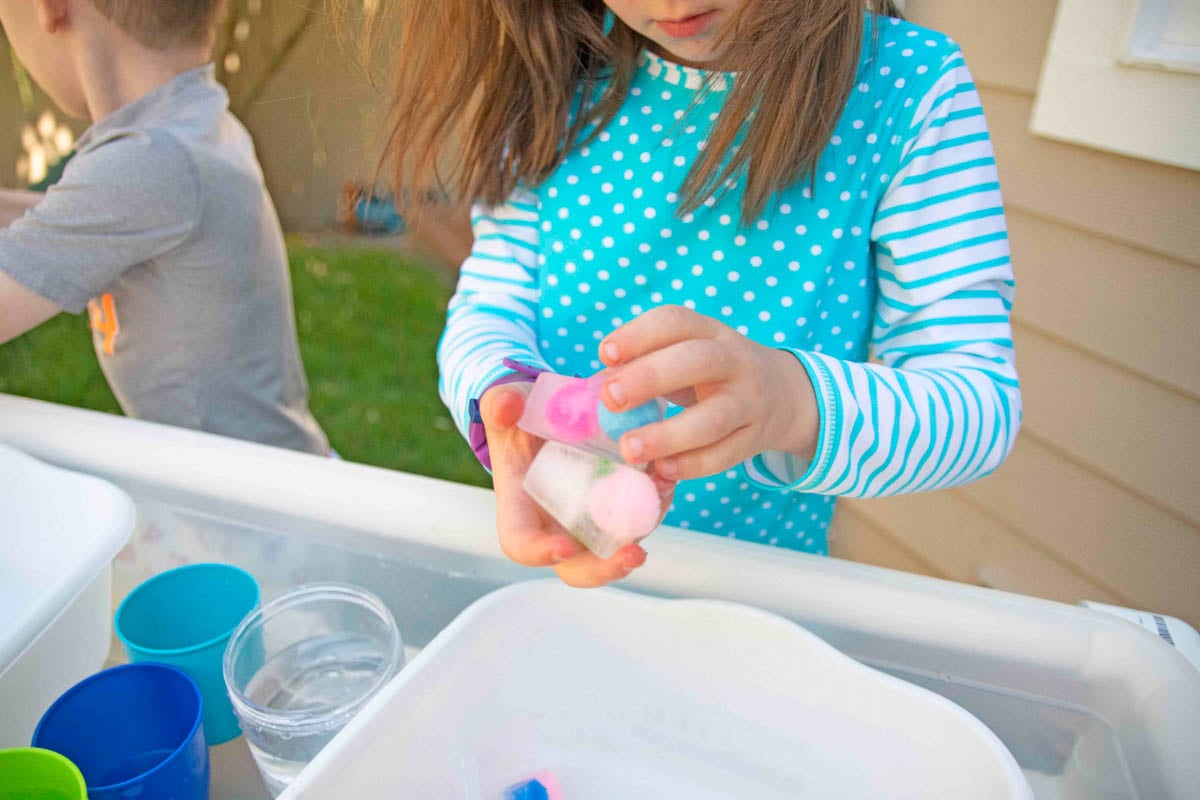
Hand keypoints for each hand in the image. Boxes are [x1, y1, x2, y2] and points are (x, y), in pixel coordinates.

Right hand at [480, 383, 674, 586]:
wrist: (547, 415)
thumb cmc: (520, 420)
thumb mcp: (504, 405)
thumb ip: (500, 405)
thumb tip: (508, 406)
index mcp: (521, 510)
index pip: (522, 543)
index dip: (540, 551)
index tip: (563, 547)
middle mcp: (556, 525)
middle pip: (578, 568)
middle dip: (606, 568)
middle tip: (632, 554)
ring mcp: (590, 521)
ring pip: (617, 545)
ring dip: (642, 528)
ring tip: (661, 493)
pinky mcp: (616, 507)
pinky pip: (638, 517)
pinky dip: (654, 504)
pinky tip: (667, 480)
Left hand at [598, 305, 819, 481]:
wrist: (784, 394)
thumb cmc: (713, 373)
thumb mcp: (689, 354)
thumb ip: (646, 365)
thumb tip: (594, 389)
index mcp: (710, 332)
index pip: (675, 322)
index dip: (639, 335)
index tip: (606, 354)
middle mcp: (734, 361)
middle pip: (696, 362)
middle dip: (650, 377)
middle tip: (610, 398)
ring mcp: (749, 402)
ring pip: (713, 418)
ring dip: (668, 435)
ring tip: (628, 449)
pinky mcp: (755, 438)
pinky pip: (724, 455)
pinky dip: (691, 465)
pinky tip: (661, 470)